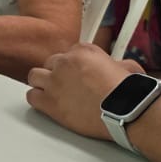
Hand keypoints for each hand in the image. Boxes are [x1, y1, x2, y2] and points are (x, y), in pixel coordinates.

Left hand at [27, 45, 143, 139]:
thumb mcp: (128, 67)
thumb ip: (117, 63)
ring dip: (42, 84)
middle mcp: (65, 62)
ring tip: (53, 94)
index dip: (71, 67)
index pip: (67, 53)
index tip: (76, 75)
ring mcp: (55, 81)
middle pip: (49, 64)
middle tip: (65, 86)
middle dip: (56, 74)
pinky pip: (31, 96)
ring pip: (34, 77)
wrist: (125, 110)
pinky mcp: (49, 101)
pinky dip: (37, 100)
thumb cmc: (128, 93)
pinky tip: (46, 105)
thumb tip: (118, 67)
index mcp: (83, 51)